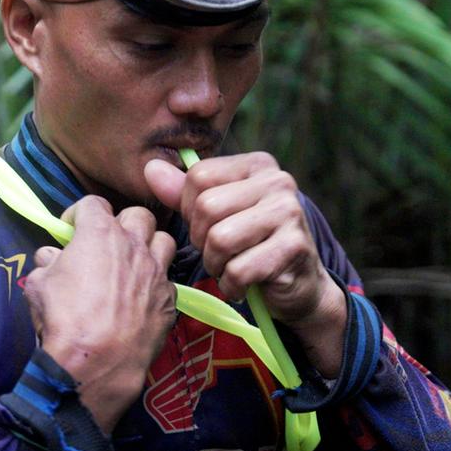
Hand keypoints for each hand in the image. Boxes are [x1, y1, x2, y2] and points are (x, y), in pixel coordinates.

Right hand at [23, 196, 177, 431]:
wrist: (97, 363)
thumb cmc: (62, 319)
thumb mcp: (39, 285)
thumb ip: (48, 264)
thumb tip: (52, 257)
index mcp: (100, 234)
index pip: (93, 203)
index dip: (80, 213)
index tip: (71, 229)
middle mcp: (134, 245)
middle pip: (137, 215)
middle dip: (121, 223)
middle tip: (107, 244)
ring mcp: (156, 272)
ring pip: (163, 240)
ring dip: (148, 246)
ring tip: (133, 263)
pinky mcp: (169, 300)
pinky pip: (167, 280)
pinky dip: (154, 283)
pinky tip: (141, 298)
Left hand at [144, 153, 346, 375]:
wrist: (300, 286)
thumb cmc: (251, 245)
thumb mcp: (216, 214)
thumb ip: (182, 193)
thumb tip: (150, 168)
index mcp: (257, 165)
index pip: (198, 176)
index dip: (190, 210)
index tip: (208, 227)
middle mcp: (278, 181)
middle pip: (206, 208)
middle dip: (201, 240)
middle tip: (219, 253)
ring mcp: (289, 212)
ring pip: (219, 239)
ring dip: (216, 264)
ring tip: (230, 267)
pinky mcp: (294, 247)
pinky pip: (239, 270)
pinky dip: (233, 286)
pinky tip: (244, 286)